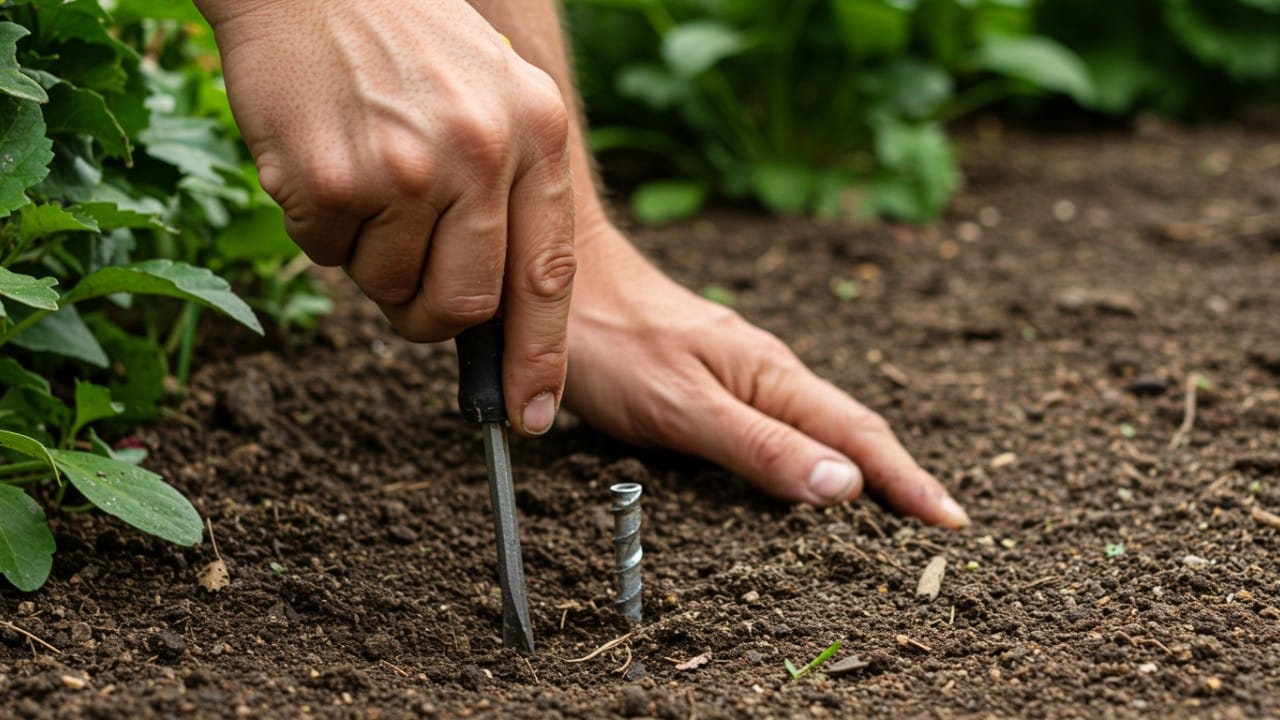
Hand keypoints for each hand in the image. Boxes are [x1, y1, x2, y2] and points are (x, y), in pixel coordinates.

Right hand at [196, 0, 575, 435]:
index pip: (548, 276)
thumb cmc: (406, 40)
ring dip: (371, 261)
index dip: (539, 357)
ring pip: (389, 288)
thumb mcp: (493, 97)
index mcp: (536, 133)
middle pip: (466, 306)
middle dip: (432, 320)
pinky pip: (327, 256)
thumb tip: (493, 315)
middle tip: (408, 294)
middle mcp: (480, 153)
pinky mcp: (332, 178)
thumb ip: (507, 195)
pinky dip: (322, 231)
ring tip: (364, 183)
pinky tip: (325, 162)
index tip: (530, 414)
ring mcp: (405, 168)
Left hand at [565, 223, 968, 526]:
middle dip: (898, 476)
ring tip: (890, 505)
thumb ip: (760, 446)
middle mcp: (766, 372)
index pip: (859, 436)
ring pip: (814, 424)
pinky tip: (805, 466)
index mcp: (772, 377)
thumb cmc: (613, 340)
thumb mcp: (684, 406)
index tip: (950, 522)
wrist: (559, 282)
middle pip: (848, 429)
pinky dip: (808, 450)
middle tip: (935, 523)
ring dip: (858, 464)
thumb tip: (844, 487)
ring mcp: (739, 371)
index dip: (907, 482)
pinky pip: (777, 420)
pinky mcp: (711, 377)